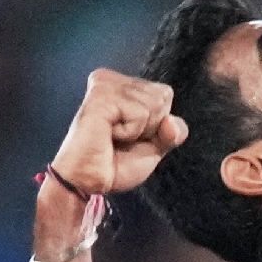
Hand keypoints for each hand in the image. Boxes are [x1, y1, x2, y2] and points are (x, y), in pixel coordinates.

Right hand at [48, 68, 188, 196]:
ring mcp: (105, 85)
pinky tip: (108, 135)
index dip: (157, 124)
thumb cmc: (114, 164)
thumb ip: (173, 132)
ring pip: (154, 103)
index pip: (165, 94)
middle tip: (121, 139)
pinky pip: (140, 113)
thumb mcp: (154, 147)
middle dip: (150, 126)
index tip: (130, 136)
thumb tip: (172, 122)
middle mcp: (111, 79)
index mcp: (122, 85)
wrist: (88, 182)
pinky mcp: (101, 96)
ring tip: (113, 137)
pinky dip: (131, 132)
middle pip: (163, 95)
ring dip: (139, 131)